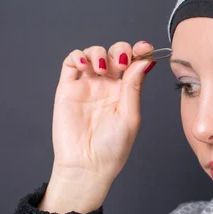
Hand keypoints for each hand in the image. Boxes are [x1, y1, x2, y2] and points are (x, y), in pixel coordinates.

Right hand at [41, 41, 156, 213]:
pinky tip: (83, 65)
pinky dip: (77, 56)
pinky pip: (70, 63)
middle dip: (119, 50)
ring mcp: (87, 86)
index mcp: (126, 91)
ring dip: (98, 53)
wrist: (87, 165)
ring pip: (93, 53)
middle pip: (114, 53)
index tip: (144, 48)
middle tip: (120, 64)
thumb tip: (145, 61)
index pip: (133, 63)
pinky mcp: (67, 89)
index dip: (139, 51)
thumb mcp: (130, 116)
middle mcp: (107, 86)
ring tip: (101, 70)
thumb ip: (134, 87)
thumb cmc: (112, 148)